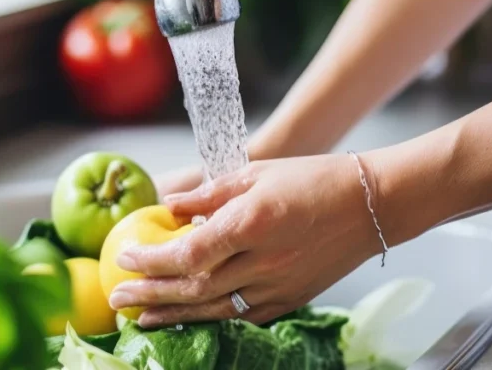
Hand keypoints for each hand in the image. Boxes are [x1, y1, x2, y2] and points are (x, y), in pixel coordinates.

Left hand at [107, 154, 383, 327]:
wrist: (372, 204)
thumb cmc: (314, 178)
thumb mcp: (255, 172)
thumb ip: (208, 193)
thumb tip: (169, 206)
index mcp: (250, 224)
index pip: (187, 253)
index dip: (150, 260)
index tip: (125, 256)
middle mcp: (262, 261)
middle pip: (194, 288)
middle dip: (151, 294)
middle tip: (118, 298)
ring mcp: (278, 285)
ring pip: (215, 309)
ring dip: (173, 315)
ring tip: (142, 318)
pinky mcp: (291, 298)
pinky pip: (243, 316)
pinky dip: (212, 319)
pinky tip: (191, 319)